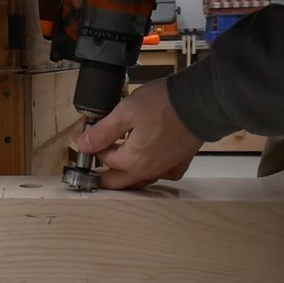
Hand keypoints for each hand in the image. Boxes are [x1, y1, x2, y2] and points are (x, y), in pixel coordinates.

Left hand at [75, 78, 203, 189]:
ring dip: (125, 173)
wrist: (202, 101)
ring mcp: (166, 168)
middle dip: (103, 172)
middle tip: (96, 157)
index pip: (103, 160)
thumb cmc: (165, 104)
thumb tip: (82, 145)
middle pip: (118, 181)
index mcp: (132, 161)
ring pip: (138, 180)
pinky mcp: (180, 162)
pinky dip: (150, 169)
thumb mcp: (124, 112)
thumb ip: (101, 132)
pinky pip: (160, 173)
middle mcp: (149, 171)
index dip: (94, 147)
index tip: (92, 134)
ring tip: (117, 159)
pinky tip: (147, 159)